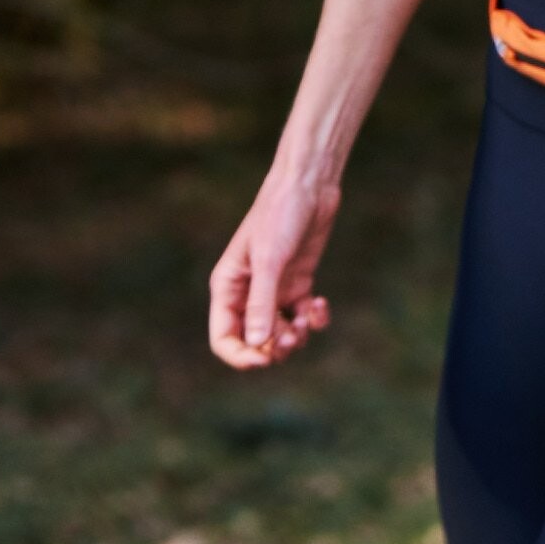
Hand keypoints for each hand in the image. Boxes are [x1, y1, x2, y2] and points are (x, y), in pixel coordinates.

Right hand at [208, 168, 339, 372]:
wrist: (309, 184)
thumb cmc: (280, 214)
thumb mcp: (269, 260)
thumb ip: (262, 303)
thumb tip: (257, 345)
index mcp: (228, 287)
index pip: (224, 339)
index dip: (241, 356)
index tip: (264, 358)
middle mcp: (248, 293)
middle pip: (254, 343)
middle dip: (274, 348)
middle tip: (293, 337)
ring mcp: (274, 290)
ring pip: (280, 335)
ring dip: (295, 337)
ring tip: (306, 318)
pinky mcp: (298, 284)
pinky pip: (302, 318)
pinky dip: (313, 319)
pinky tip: (320, 304)